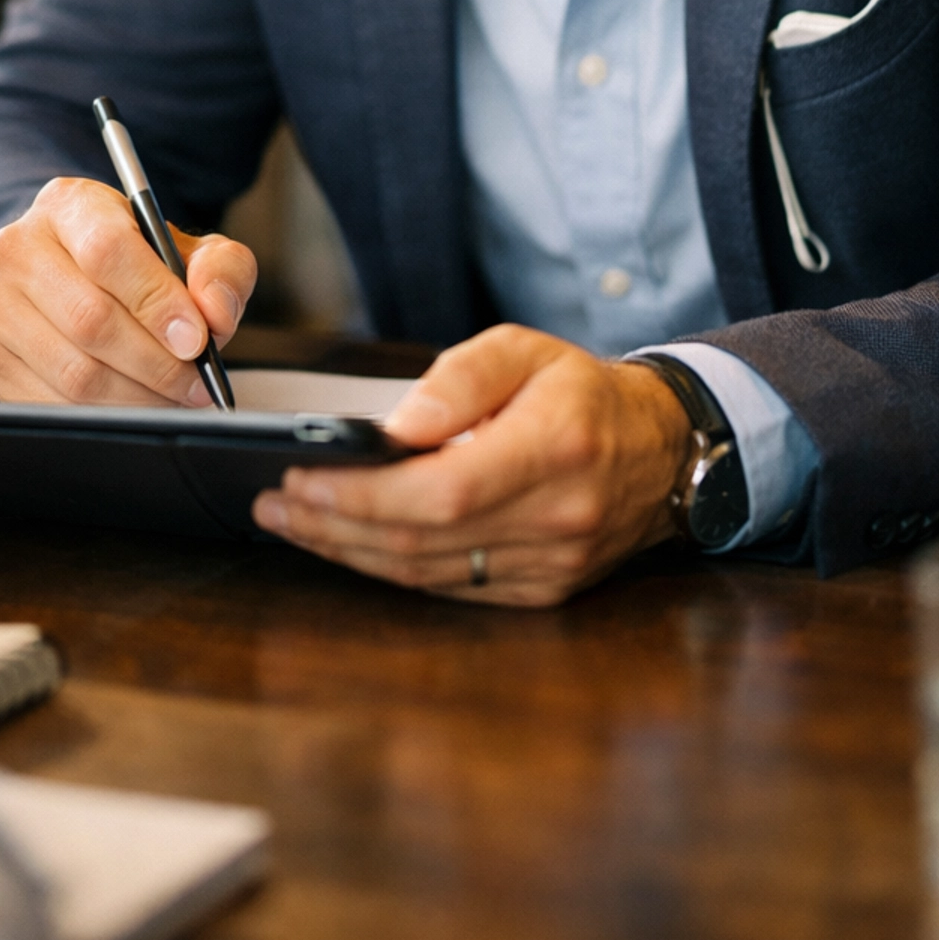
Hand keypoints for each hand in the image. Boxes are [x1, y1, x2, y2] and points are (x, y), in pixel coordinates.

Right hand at [0, 174, 255, 405]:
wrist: (79, 277)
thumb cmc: (137, 262)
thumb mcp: (189, 249)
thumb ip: (219, 269)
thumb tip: (214, 314)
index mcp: (67, 205)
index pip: (108, 250)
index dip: (156, 301)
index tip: (197, 337)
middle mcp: (19, 249)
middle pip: (90, 319)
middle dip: (156, 361)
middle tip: (196, 378)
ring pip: (74, 371)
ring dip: (138, 395)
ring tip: (174, 394)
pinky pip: (55, 405)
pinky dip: (106, 415)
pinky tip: (136, 404)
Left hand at [252, 324, 693, 605]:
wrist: (664, 448)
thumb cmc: (581, 390)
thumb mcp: (525, 349)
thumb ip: (459, 380)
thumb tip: (394, 429)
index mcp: (554, 449)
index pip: (442, 492)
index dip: (363, 495)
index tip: (299, 478)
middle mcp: (557, 519)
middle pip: (424, 542)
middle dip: (335, 527)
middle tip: (274, 504)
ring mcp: (553, 566)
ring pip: (430, 575)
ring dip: (351, 553)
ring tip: (294, 524)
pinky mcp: (544, 591)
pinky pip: (452, 589)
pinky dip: (393, 568)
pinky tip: (351, 544)